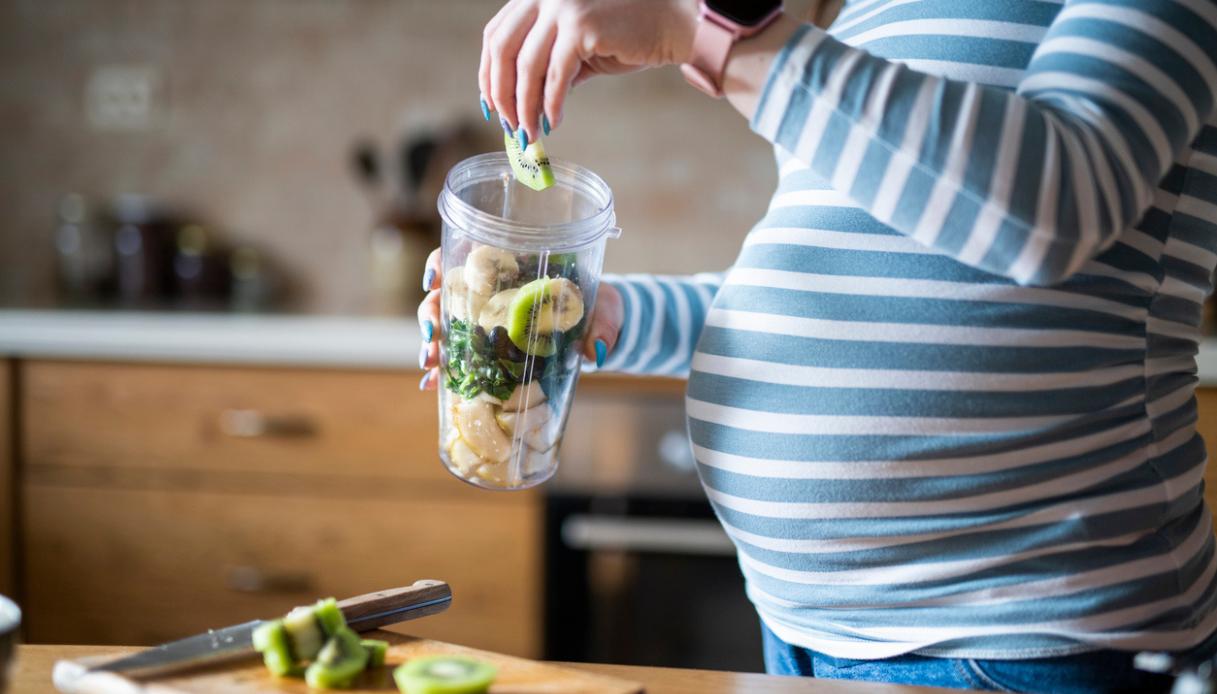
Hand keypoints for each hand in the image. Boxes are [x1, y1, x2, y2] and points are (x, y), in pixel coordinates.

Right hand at [417, 248, 624, 390]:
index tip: (435, 280)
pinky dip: (445, 372)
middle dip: (430, 311)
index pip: (465, 256)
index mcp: (515, 268)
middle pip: (447, 293)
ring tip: (429, 363)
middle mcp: (493, 292)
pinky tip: (432, 385)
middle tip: (431, 333)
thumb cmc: (600, 306)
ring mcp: (488, 322)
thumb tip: (596, 352)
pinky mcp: (491, 351)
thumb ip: (603, 325)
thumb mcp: (605, 309)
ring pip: (447, 326)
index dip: (441, 263)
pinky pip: (461, 358)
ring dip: (433, 344)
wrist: (602, 329)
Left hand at [480, 0, 698, 141]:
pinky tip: (553, 122)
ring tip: (531, 133)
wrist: (674, 22)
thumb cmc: (629, 32)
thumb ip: (549, 64)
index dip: (487, 73)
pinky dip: (551, 105)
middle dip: (500, 94)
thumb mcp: (578, 44)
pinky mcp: (582, 26)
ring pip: (526, 67)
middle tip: (508, 126)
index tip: (490, 105)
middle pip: (502, 49)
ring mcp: (562, 6)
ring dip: (525, 107)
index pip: (496, 34)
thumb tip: (524, 103)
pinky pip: (556, 76)